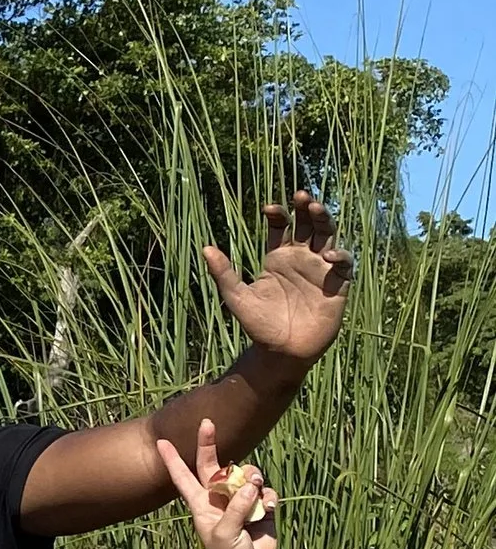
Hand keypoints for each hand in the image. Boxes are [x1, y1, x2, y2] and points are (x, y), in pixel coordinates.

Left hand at [156, 417, 277, 548]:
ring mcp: (241, 501)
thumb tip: (252, 482)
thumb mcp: (223, 533)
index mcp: (201, 505)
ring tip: (255, 493)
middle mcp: (219, 499)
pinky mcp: (261, 507)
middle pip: (214, 465)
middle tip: (207, 423)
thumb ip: (235, 506)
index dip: (173, 460)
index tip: (161, 440)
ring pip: (247, 475)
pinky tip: (267, 511)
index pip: (183, 478)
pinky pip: (266, 491)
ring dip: (252, 479)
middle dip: (209, 444)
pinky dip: (267, 498)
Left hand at [199, 189, 351, 366]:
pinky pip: (343, 265)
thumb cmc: (258, 325)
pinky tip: (328, 254)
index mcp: (277, 258)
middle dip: (306, 208)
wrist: (280, 353)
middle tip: (301, 196)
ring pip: (328, 236)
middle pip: (308, 225)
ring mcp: (320, 270)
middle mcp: (301, 259)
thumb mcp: (237, 297)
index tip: (269, 209)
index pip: (281, 227)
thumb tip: (205, 248)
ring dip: (324, 220)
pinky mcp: (337, 285)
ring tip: (315, 209)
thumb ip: (223, 274)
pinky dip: (340, 255)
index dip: (278, 214)